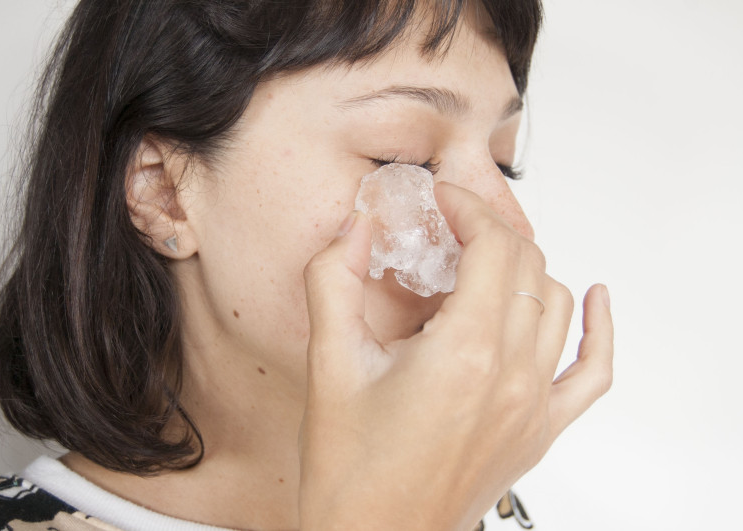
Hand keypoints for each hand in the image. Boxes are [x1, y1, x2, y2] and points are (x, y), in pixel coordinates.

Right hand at [299, 181, 613, 529]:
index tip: (445, 199)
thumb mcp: (328, 365)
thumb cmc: (351, 471)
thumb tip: (353, 229)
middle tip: (453, 226)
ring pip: (557, 304)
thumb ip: (333, 282)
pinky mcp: (539, 430)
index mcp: (466, 352)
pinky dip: (599, 329)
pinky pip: (593, 371)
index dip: (470, 208)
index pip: (495, 247)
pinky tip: (595, 301)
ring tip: (486, 260)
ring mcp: (533, 405)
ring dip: (526, 268)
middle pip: (528, 267)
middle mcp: (512, 376)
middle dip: (491, 231)